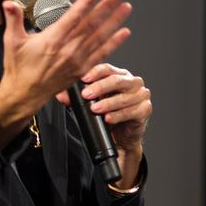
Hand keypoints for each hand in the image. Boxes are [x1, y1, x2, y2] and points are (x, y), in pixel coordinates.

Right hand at [0, 0, 131, 146]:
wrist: (24, 94)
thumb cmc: (18, 67)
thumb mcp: (12, 41)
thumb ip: (13, 19)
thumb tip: (8, 3)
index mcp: (51, 40)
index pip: (73, 17)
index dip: (87, 2)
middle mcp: (67, 50)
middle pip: (91, 24)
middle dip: (107, 7)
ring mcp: (76, 60)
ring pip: (100, 37)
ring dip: (114, 21)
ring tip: (126, 7)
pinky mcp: (81, 70)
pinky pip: (101, 54)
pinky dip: (114, 43)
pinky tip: (124, 32)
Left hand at [56, 62, 150, 185]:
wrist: (121, 136)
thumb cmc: (107, 115)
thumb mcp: (90, 104)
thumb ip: (76, 98)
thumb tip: (60, 95)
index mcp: (120, 75)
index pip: (107, 68)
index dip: (95, 72)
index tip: (83, 79)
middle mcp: (132, 82)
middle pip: (117, 80)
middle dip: (100, 87)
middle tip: (86, 95)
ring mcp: (141, 95)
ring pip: (124, 97)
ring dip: (108, 103)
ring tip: (95, 109)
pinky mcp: (145, 109)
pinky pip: (131, 111)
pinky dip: (118, 115)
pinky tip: (108, 118)